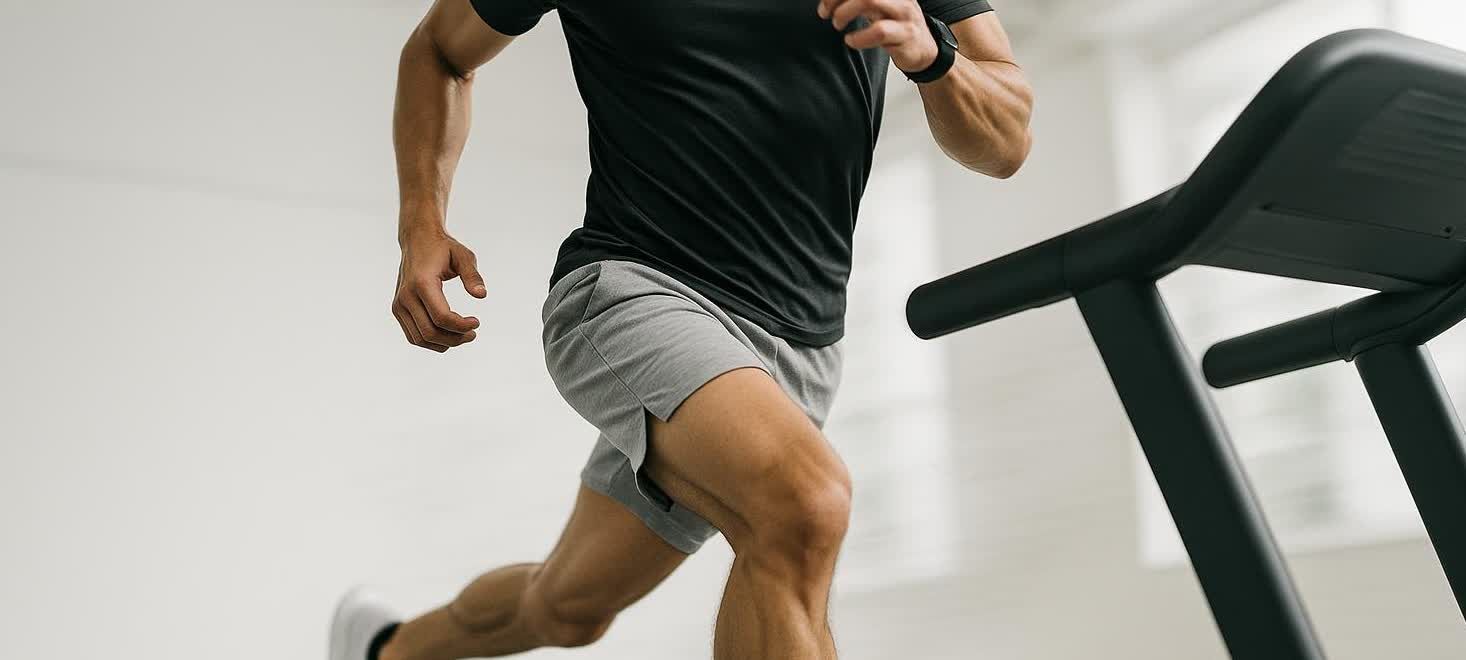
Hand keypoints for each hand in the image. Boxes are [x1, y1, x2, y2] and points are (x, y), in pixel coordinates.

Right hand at [392, 229, 485, 352]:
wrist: (417, 240)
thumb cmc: (443, 248)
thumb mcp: (463, 256)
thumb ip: (472, 276)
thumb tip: (482, 295)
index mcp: (422, 283)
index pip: (441, 317)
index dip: (461, 326)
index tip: (477, 322)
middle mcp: (406, 295)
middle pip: (430, 332)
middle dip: (455, 338)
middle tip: (473, 333)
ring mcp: (399, 304)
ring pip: (420, 339)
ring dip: (444, 343)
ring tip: (463, 335)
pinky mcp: (398, 309)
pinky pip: (413, 336)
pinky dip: (431, 341)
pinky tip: (448, 334)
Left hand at [817, 0, 938, 72]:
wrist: (926, 49)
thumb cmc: (896, 26)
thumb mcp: (877, 6)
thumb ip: (857, 1)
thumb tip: (830, 1)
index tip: (825, 3)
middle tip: (825, 13)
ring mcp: (903, 13)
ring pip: (869, 1)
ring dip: (845, 13)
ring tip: (838, 24)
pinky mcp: (906, 34)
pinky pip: (879, 31)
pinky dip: (859, 36)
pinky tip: (851, 40)